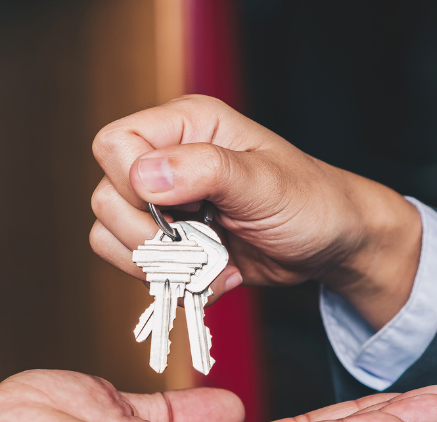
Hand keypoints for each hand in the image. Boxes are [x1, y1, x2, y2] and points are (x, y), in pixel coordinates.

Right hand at [91, 95, 421, 328]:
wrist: (330, 245)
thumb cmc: (311, 202)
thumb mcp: (266, 183)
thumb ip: (207, 170)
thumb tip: (144, 175)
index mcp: (186, 125)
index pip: (114, 144)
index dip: (132, 183)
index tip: (179, 210)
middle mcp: (166, 158)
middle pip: (107, 196)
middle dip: (148, 235)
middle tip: (201, 245)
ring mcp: (163, 203)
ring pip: (109, 235)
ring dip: (160, 263)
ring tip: (211, 264)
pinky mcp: (168, 241)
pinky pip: (132, 265)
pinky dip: (169, 281)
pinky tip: (213, 275)